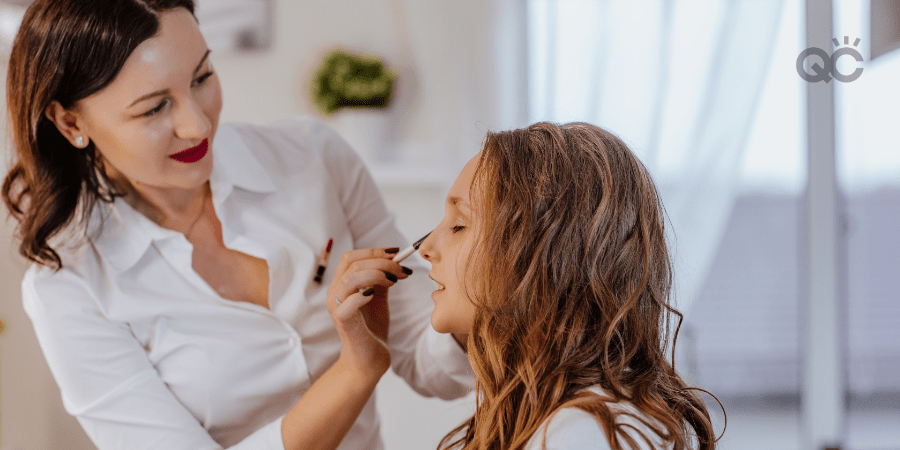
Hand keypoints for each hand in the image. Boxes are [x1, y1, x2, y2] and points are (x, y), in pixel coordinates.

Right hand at [326, 247, 409, 380]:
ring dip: (376, 274)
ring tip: (393, 281)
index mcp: (342, 284)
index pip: (351, 257)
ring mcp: (336, 307)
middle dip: (381, 261)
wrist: (369, 359)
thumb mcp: (378, 297)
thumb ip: (381, 279)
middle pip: (352, 263)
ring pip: (350, 278)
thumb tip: (394, 260)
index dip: (374, 251)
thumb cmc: (372, 328)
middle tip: (402, 270)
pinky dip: (364, 294)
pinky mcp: (342, 321)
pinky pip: (347, 302)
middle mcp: (335, 293)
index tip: (397, 252)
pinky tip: (377, 294)